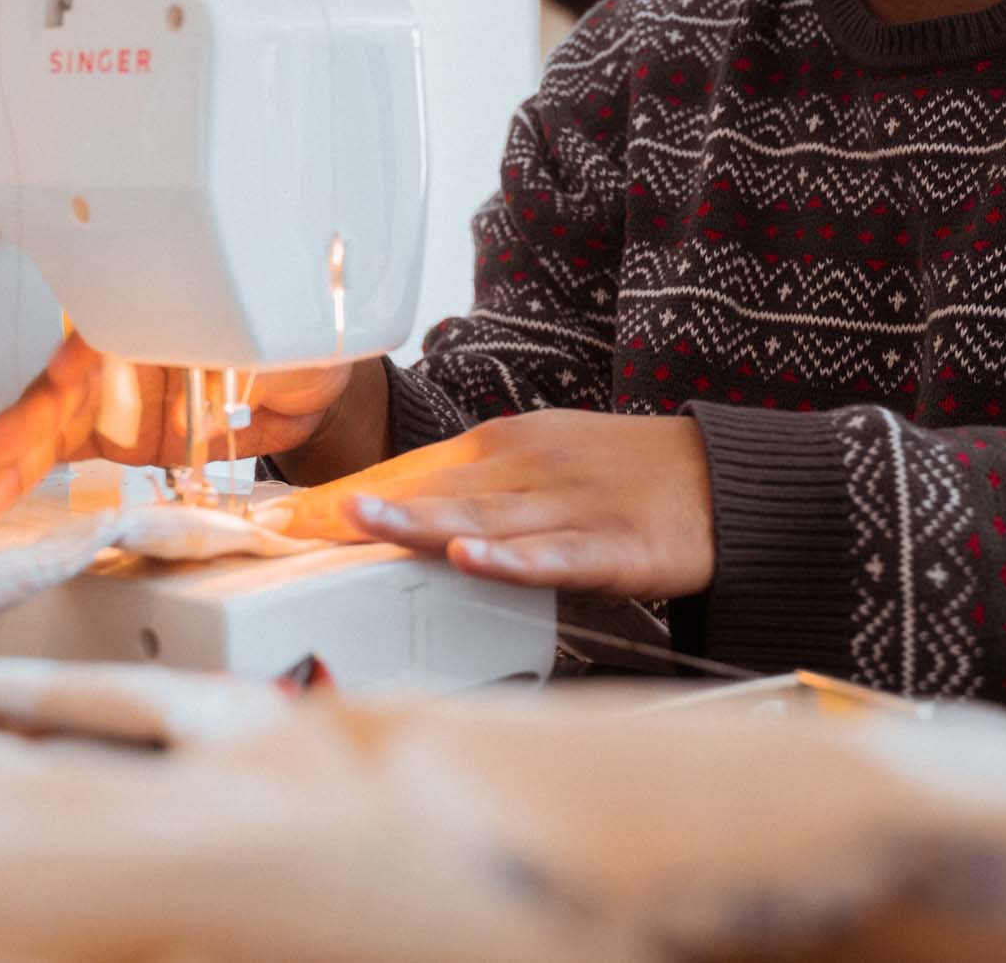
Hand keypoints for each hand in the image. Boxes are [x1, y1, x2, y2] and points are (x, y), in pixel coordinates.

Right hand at [0, 328, 349, 525]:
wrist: (312, 385)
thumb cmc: (294, 339)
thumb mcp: (278, 334)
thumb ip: (241, 350)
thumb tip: (206, 386)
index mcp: (163, 313)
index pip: (114, 330)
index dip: (87, 353)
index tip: (66, 374)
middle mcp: (128, 351)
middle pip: (71, 381)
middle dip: (31, 418)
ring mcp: (119, 394)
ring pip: (55, 419)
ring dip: (16, 455)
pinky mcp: (117, 433)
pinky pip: (66, 447)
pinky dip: (32, 469)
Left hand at [256, 410, 715, 599]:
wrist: (728, 479)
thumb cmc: (627, 476)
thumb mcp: (541, 464)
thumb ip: (472, 488)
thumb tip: (393, 510)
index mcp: (507, 444)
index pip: (410, 468)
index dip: (343, 494)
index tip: (278, 519)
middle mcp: (530, 467)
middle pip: (432, 489)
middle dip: (355, 511)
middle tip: (287, 531)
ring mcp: (570, 506)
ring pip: (483, 516)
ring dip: (417, 522)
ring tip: (358, 525)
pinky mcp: (614, 546)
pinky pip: (556, 556)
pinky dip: (513, 560)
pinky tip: (474, 561)